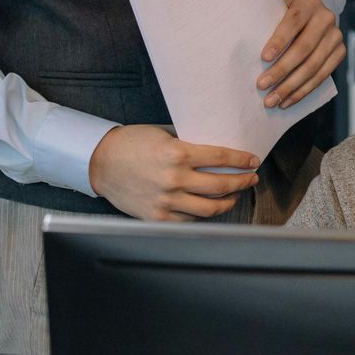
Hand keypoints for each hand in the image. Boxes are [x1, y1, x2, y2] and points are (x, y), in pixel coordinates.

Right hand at [87, 125, 259, 220]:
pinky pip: (190, 219)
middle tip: (251, 178)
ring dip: (229, 201)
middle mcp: (174, 179)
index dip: (242, 160)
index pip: (221, 158)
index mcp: (178, 154)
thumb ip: (188, 144)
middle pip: (221, 185)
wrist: (101, 163)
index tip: (253, 161)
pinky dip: (204, 214)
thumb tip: (216, 151)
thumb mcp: (164, 135)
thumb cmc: (131, 144)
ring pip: (210, 208)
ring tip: (236, 194)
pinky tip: (211, 207)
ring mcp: (166, 201)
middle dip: (243, 182)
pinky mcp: (157, 216)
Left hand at [258, 0, 344, 107]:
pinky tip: (287, 101)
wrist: (311, 13)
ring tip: (271, 100)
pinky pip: (322, 76)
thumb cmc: (285, 13)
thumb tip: (245, 51)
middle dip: (281, 70)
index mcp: (309, 2)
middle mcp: (326, 17)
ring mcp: (336, 36)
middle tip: (262, 85)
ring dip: (290, 87)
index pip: (293, 22)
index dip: (279, 40)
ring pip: (313, 66)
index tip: (264, 58)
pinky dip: (302, 91)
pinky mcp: (340, 52)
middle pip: (303, 48)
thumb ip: (268, 23)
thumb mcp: (277, 8)